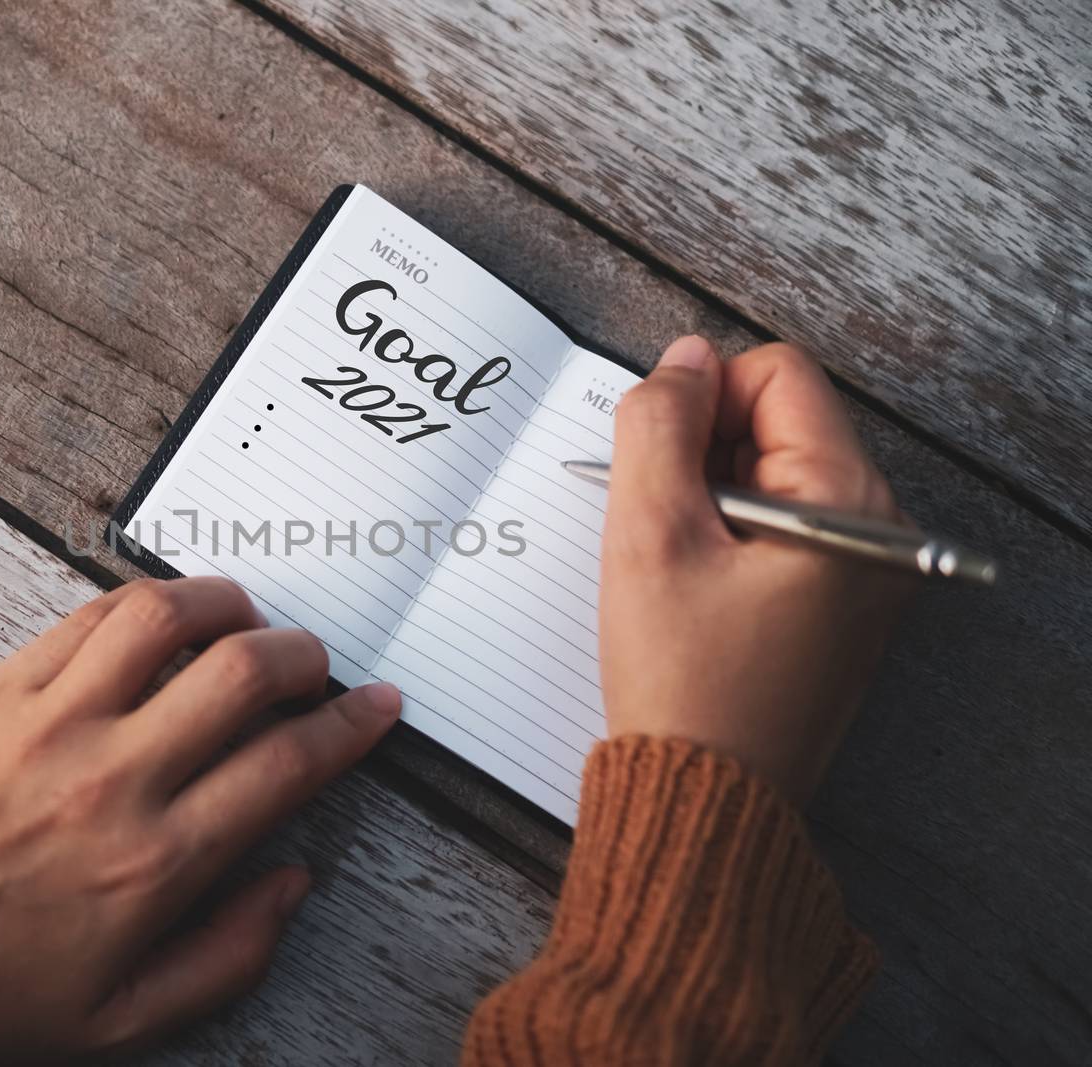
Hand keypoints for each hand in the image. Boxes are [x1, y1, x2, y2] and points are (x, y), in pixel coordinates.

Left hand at [0, 577, 399, 1060]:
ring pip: (166, 618)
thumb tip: (292, 881)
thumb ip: (228, 956)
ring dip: (226, 603)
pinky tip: (161, 617)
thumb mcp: (120, 1018)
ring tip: (245, 617)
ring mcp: (53, 722)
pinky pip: (87, 618)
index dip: (349, 726)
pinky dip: (142, 602)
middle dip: (303, 654)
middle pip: (244, 675)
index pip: (287, 765)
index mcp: (154, 863)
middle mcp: (114, 779)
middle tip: (313, 662)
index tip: (372, 708)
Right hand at [600, 336, 908, 802]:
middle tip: (666, 533)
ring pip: (769, 473)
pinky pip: (777, 525)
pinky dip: (724, 537)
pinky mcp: (838, 599)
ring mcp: (863, 566)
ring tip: (679, 570)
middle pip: (778, 421)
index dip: (700, 402)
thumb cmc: (682, 680)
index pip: (776, 375)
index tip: (661, 471)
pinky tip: (694, 592)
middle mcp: (878, 526)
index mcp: (849, 501)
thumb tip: (682, 358)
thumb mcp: (650, 535)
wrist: (703, 798)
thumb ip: (660, 424)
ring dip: (707, 498)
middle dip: (703, 454)